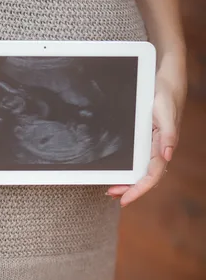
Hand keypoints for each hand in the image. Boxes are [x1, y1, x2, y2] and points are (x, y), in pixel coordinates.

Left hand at [107, 72, 185, 206]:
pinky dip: (128, 169)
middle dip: (129, 189)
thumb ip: (168, 134)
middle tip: (111, 193)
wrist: (166, 80)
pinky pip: (137, 160)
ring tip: (111, 189)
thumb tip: (167, 155)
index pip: (153, 175)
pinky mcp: (146, 139)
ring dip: (127, 181)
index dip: (139, 189)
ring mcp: (152, 145)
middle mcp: (158, 149)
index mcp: (163, 146)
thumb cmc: (166, 96)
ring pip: (140, 171)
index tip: (124, 199)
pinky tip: (117, 171)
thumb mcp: (166, 113)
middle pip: (145, 177)